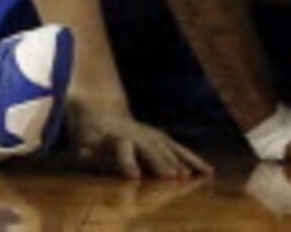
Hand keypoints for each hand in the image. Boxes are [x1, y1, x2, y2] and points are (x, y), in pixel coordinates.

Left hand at [70, 101, 212, 177]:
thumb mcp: (82, 145)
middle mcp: (137, 134)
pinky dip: (194, 160)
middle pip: (151, 149)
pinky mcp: (163, 139)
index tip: (134, 177)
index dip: (127, 162)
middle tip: (174, 177)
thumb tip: (88, 155)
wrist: (102, 112)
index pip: (122, 149)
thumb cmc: (89, 136)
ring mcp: (152, 135)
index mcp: (115, 137)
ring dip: (180, 162)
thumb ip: (88, 153)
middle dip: (162, 163)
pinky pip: (180, 150)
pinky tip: (208, 171)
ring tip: (191, 176)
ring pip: (169, 148)